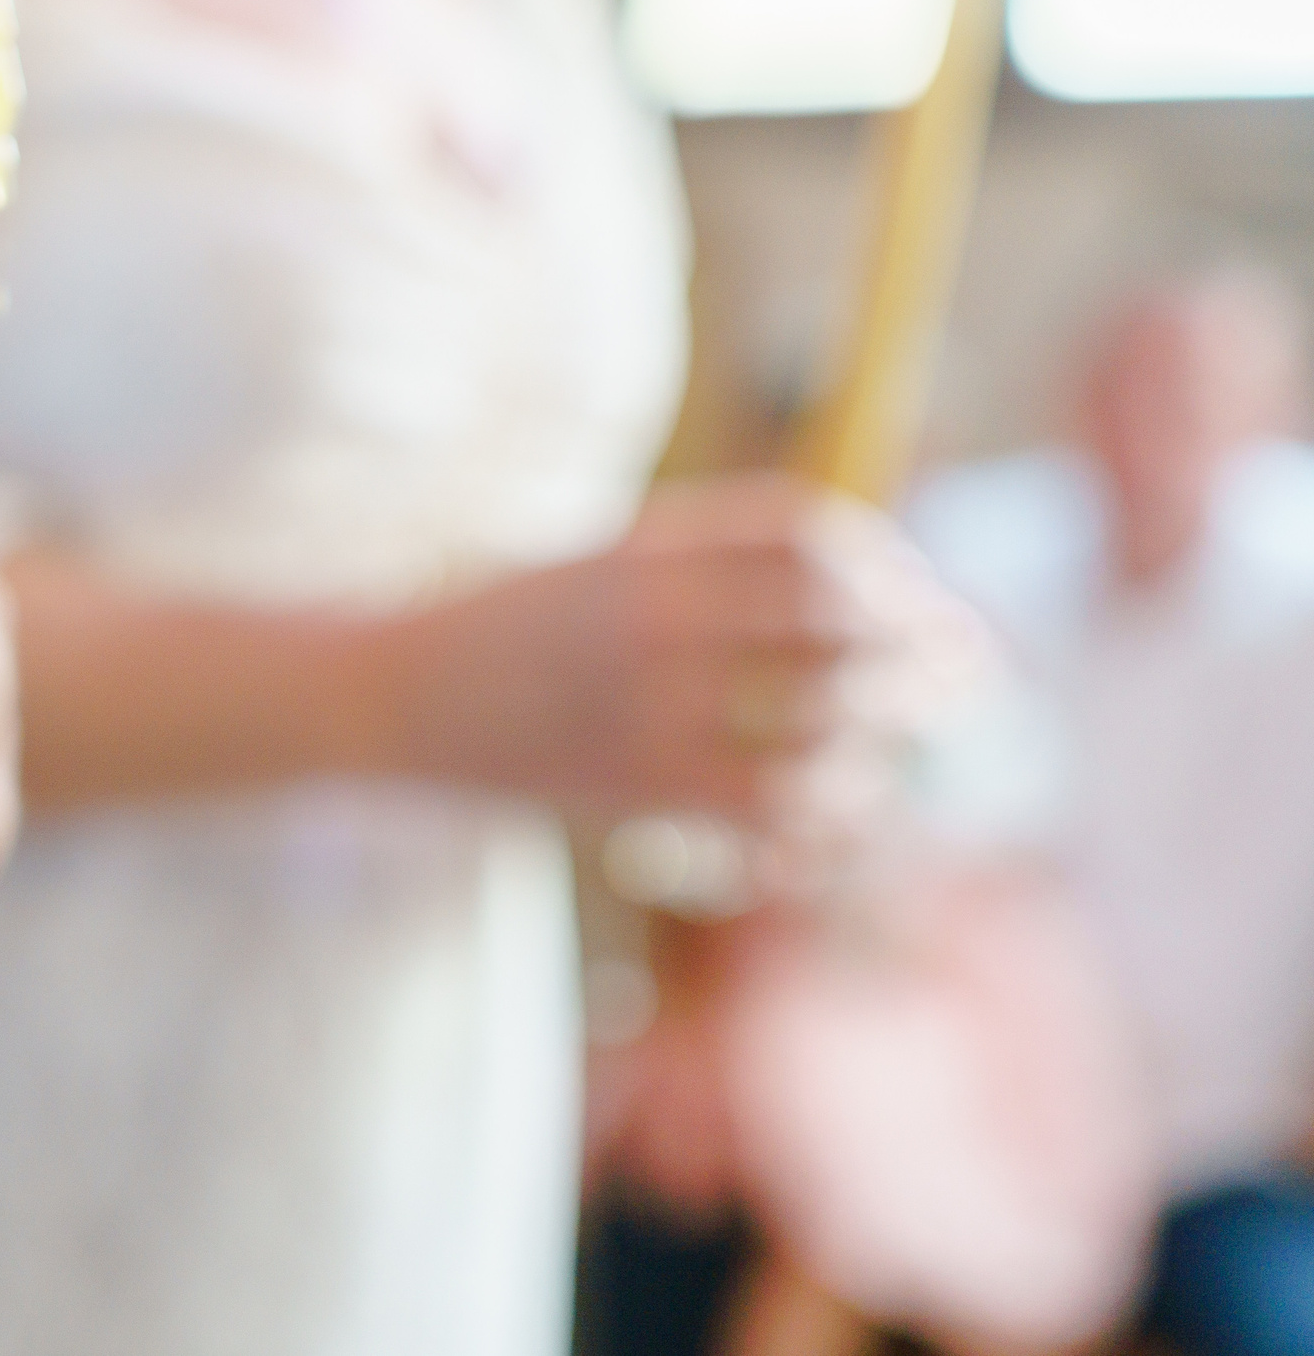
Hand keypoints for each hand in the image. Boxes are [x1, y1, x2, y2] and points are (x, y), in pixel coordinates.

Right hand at [376, 474, 990, 817]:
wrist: (393, 697)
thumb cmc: (511, 623)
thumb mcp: (602, 557)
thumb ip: (710, 558)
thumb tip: (861, 582)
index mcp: (646, 549)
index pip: (807, 538)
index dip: (886, 565)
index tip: (918, 597)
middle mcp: (651, 621)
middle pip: (833, 626)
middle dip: (925, 655)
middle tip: (969, 678)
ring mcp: (642, 708)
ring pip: (815, 731)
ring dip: (882, 748)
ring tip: (901, 755)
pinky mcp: (630, 789)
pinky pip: (765, 813)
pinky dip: (821, 823)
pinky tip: (839, 821)